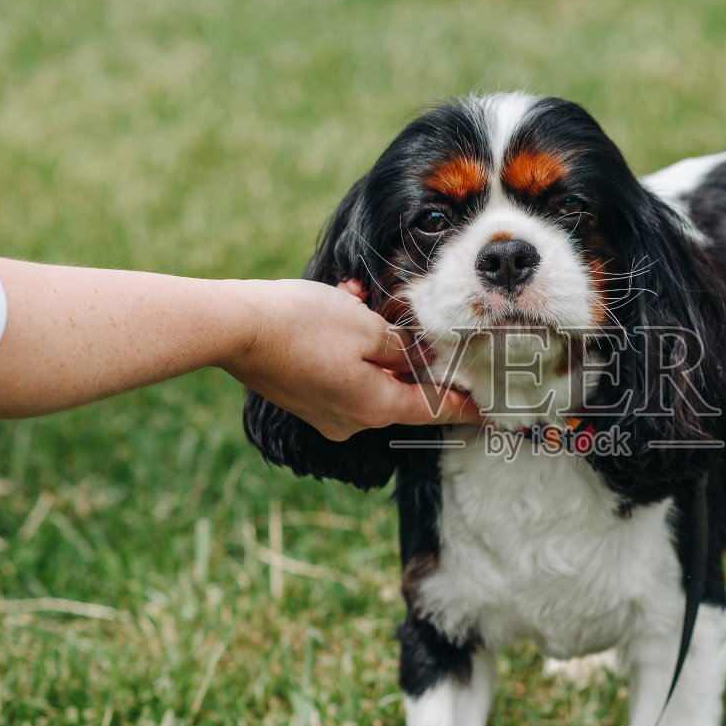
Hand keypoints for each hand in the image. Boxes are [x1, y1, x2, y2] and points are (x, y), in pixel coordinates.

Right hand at [223, 279, 479, 441]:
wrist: (234, 328)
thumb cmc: (301, 324)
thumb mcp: (365, 327)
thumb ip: (399, 346)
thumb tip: (415, 355)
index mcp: (376, 406)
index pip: (434, 409)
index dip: (465, 407)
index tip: (491, 412)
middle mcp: (353, 420)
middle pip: (401, 391)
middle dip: (412, 358)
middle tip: (435, 338)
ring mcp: (325, 413)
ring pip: (370, 377)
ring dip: (375, 344)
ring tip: (365, 306)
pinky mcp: (305, 397)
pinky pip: (342, 373)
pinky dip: (349, 346)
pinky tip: (342, 310)